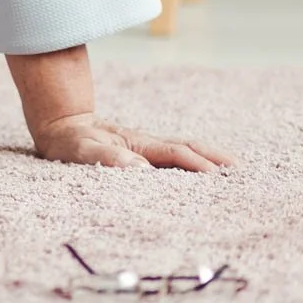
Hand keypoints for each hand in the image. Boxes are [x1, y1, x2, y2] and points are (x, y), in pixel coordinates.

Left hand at [33, 115, 236, 171]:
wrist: (60, 126)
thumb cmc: (69, 142)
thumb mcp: (80, 150)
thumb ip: (105, 158)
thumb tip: (138, 169)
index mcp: (138, 144)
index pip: (174, 153)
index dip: (196, 163)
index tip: (218, 175)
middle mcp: (147, 145)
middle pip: (188, 148)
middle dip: (214, 158)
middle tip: (242, 172)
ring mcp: (147, 149)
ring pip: (184, 151)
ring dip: (209, 159)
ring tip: (234, 171)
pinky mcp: (144, 155)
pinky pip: (175, 158)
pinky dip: (195, 162)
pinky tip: (206, 173)